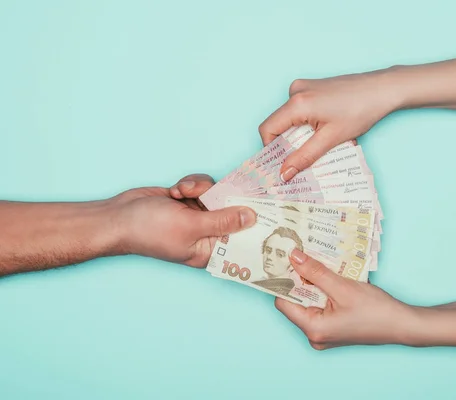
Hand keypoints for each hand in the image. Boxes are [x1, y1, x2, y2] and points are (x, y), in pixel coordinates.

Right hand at [111, 173, 255, 267]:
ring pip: (218, 194)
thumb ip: (223, 221)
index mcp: (210, 250)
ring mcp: (198, 216)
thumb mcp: (190, 226)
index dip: (253, 225)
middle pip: (232, 212)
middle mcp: (207, 234)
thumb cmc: (149, 230)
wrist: (118, 215)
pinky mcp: (189, 201)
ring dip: (201, 189)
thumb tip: (252, 218)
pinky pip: (203, 187)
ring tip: (183, 193)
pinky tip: (176, 190)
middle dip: (223, 198)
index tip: (268, 208)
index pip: (240, 240)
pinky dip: (191, 185)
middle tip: (224, 187)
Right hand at [259, 67, 402, 180]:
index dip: (272, 149)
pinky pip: (300, 111)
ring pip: (290, 119)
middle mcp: (296, 91)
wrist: (383, 89)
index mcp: (297, 102)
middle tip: (304, 159)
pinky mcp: (312, 87)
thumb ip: (304, 157)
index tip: (283, 164)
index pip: (267, 129)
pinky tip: (326, 130)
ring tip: (322, 143)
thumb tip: (284, 174)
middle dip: (289, 144)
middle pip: (278, 124)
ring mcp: (304, 87)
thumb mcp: (330, 139)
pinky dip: (307, 124)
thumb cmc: (361, 110)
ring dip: (300, 135)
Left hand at [275, 249, 422, 349]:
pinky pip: (320, 307)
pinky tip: (331, 278)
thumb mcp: (343, 287)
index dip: (284, 281)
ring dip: (313, 284)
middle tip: (304, 258)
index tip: (289, 261)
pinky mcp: (333, 329)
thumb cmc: (375, 310)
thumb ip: (315, 272)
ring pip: (309, 303)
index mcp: (313, 329)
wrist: (402, 325)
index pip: (283, 302)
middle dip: (300, 280)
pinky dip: (323, 292)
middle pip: (296, 302)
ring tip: (319, 265)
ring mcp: (324, 334)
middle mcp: (314, 335)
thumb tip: (293, 257)